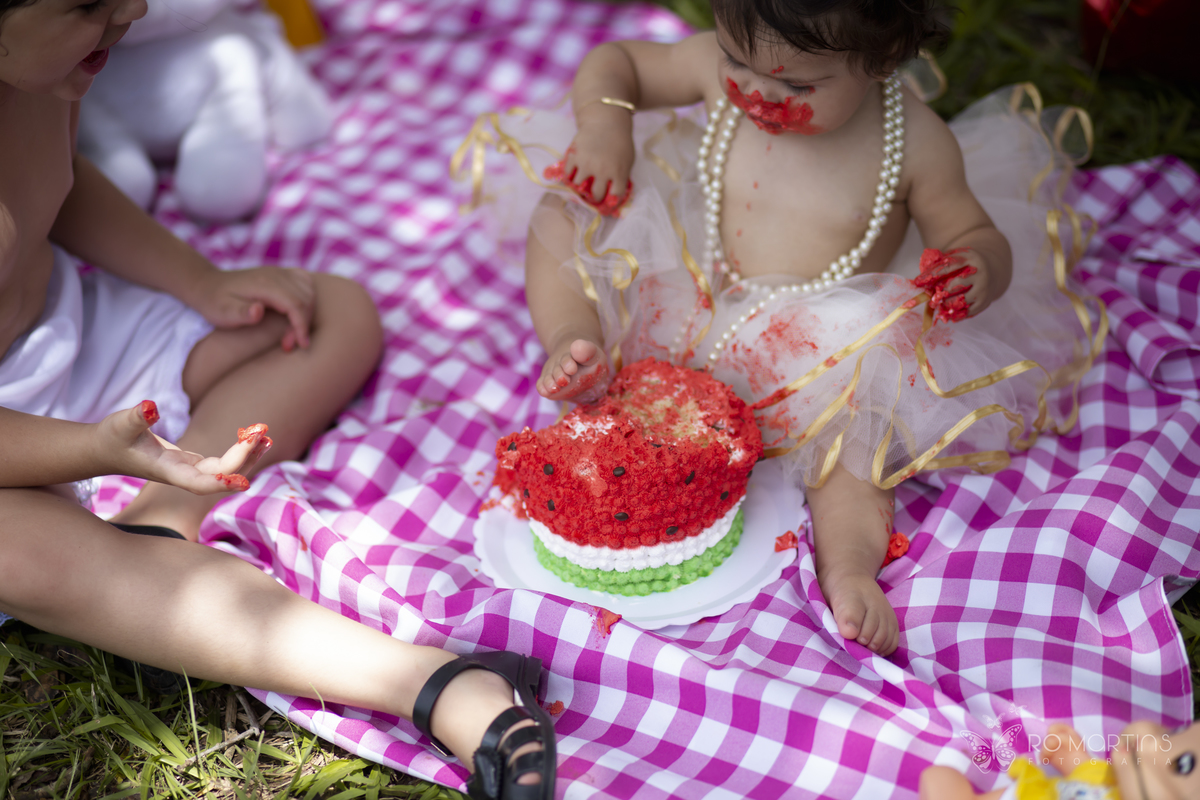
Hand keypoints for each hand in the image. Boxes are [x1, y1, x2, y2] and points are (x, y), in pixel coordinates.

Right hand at [99, 401, 270, 493]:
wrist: (101, 450)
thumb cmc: (109, 437)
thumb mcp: (120, 423)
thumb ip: (137, 416)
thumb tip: (152, 406)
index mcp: (167, 471)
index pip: (198, 483)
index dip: (221, 484)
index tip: (243, 481)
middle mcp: (181, 474)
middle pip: (220, 474)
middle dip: (243, 459)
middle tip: (262, 434)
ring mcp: (188, 470)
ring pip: (224, 469)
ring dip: (246, 456)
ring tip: (266, 437)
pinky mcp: (190, 462)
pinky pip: (221, 462)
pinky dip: (239, 452)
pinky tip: (255, 439)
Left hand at [190, 266, 315, 350]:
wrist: (207, 284)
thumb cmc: (214, 302)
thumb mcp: (221, 312)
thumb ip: (240, 312)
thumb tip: (259, 311)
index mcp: (263, 283)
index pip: (296, 303)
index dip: (302, 325)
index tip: (300, 345)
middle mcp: (275, 274)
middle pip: (306, 298)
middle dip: (304, 324)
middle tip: (288, 343)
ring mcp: (280, 272)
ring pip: (310, 291)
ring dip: (307, 314)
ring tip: (291, 332)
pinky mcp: (282, 274)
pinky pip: (306, 284)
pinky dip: (307, 301)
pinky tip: (296, 315)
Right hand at [555, 106, 635, 204]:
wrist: (606, 120)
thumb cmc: (620, 140)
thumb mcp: (628, 159)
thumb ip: (622, 175)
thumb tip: (615, 192)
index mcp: (618, 172)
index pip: (615, 195)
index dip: (612, 199)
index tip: (608, 199)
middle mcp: (602, 171)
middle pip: (596, 195)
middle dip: (595, 197)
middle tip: (593, 195)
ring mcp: (587, 164)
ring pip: (578, 186)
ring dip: (579, 187)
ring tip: (580, 185)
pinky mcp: (574, 156)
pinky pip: (568, 174)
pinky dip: (569, 177)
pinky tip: (572, 175)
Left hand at [911, 248, 993, 321]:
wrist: (993, 269)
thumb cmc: (966, 264)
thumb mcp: (957, 256)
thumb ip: (940, 261)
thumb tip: (921, 275)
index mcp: (971, 258)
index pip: (949, 266)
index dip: (933, 274)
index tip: (918, 282)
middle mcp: (980, 273)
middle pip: (957, 284)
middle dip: (942, 292)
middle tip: (932, 297)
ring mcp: (984, 288)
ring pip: (963, 300)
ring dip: (948, 304)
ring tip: (940, 305)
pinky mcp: (985, 301)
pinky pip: (969, 311)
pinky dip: (957, 315)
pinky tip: (948, 315)